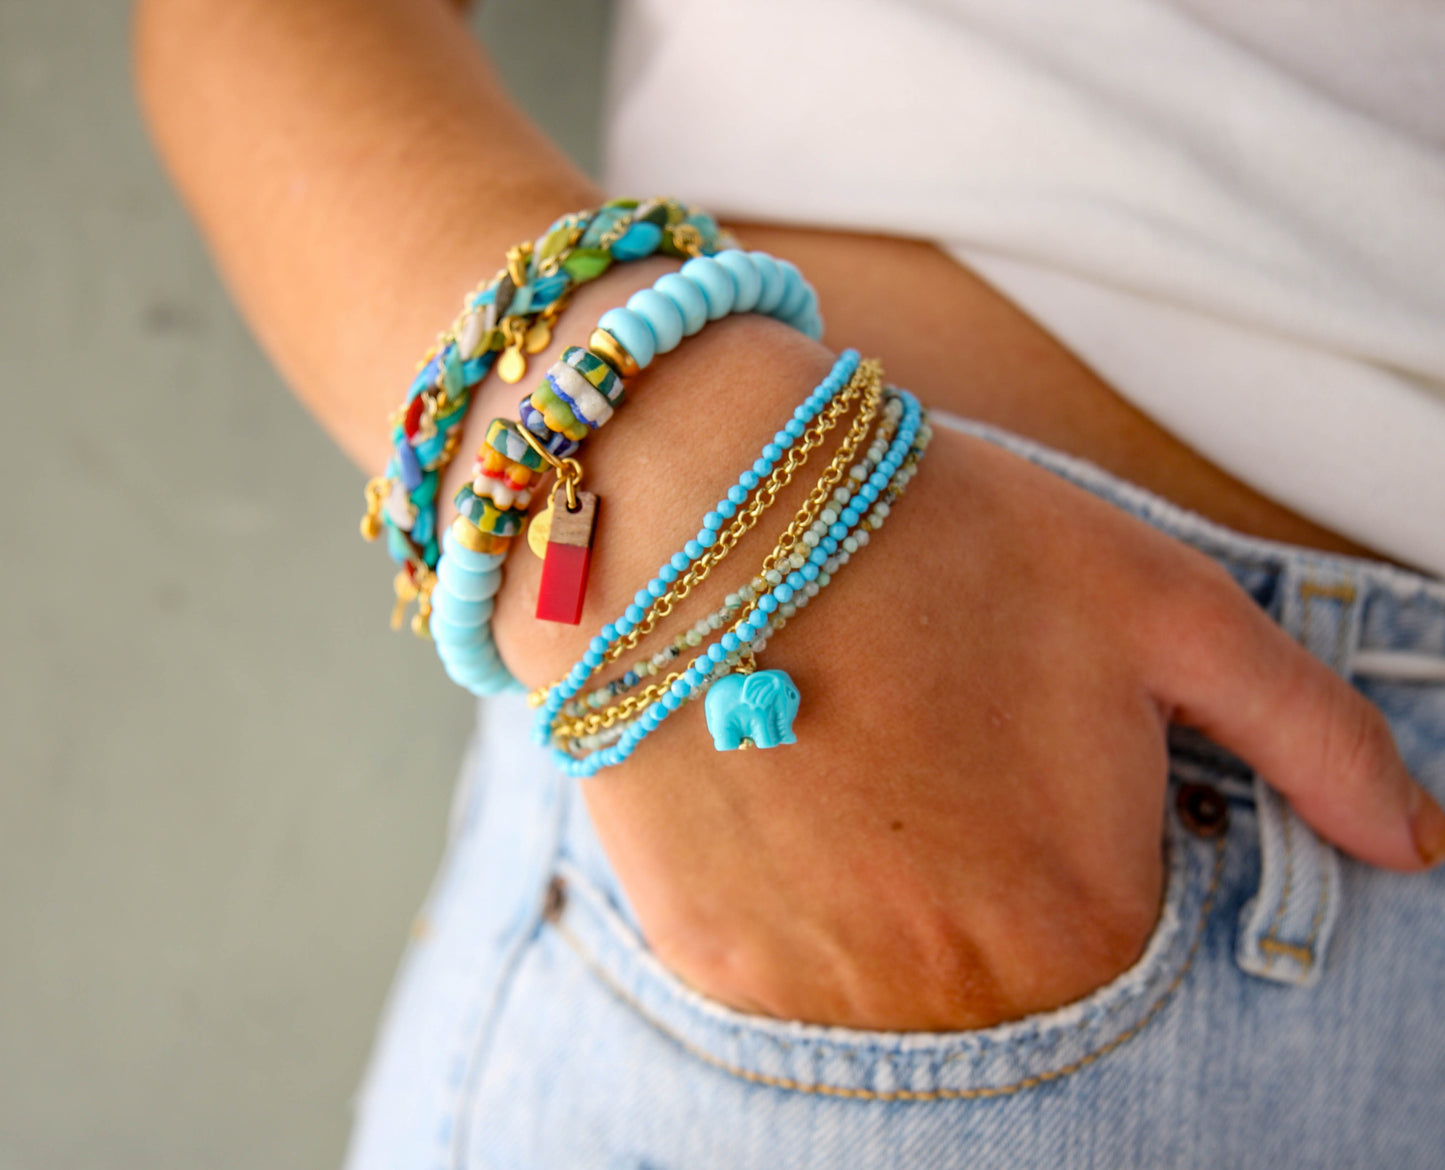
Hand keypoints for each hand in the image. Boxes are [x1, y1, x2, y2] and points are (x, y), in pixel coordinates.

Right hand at [494, 321, 1444, 1031]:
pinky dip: (794, 902)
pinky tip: (782, 794)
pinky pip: (785, 972)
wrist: (704, 496)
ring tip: (853, 765)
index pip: (1119, 940)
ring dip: (887, 897)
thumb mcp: (1158, 605)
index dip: (1076, 831)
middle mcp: (952, 991)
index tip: (1017, 745)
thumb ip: (1312, 736)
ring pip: (893, 983)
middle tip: (929, 743)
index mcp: (1082, 924)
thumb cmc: (943, 535)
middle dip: (985, 874)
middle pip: (1004, 975)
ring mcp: (817, 990)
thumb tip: (1415, 845)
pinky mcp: (712, 963)